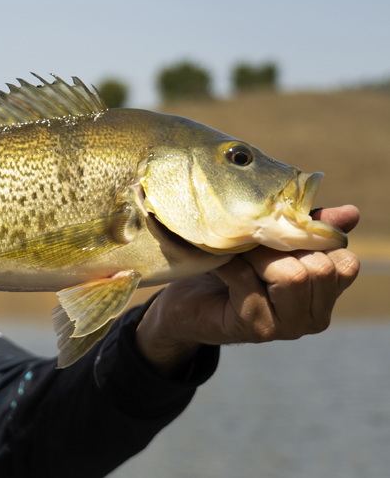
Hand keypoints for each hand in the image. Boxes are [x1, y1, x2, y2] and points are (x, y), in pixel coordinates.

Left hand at [136, 205, 360, 374]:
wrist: (189, 304)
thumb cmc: (236, 268)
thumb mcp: (274, 245)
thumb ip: (308, 229)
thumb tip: (350, 213)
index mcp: (327, 294)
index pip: (345, 262)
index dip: (313, 241)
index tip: (281, 235)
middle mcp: (315, 317)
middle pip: (318, 268)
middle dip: (281, 247)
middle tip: (252, 246)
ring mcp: (287, 327)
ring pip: (291, 276)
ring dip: (257, 257)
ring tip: (239, 257)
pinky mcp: (256, 328)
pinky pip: (248, 282)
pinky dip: (229, 265)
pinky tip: (218, 264)